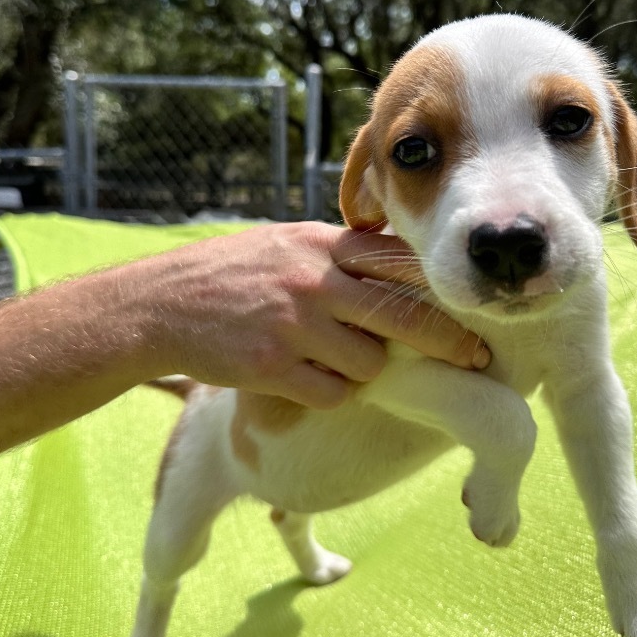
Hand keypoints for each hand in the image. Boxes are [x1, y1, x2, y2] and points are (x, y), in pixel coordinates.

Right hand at [147, 221, 489, 406]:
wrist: (161, 304)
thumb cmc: (229, 273)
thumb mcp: (285, 243)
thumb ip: (336, 253)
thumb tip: (395, 261)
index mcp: (319, 244)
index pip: (397, 263)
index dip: (440, 290)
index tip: (473, 310)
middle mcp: (312, 280)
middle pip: (400, 316)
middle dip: (445, 342)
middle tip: (475, 359)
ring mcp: (293, 323)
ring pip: (369, 362)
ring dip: (365, 371)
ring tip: (335, 361)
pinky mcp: (272, 366)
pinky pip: (333, 392)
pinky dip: (330, 393)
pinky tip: (307, 380)